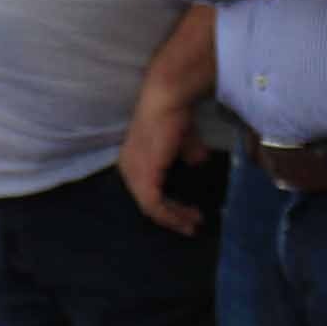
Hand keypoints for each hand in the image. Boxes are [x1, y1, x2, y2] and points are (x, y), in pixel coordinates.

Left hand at [117, 89, 208, 236]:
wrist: (167, 100)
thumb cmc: (175, 114)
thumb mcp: (182, 140)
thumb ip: (187, 152)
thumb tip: (198, 161)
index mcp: (133, 160)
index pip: (147, 191)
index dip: (167, 205)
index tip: (187, 213)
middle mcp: (128, 169)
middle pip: (148, 204)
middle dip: (172, 217)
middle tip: (192, 225)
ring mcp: (133, 174)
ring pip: (151, 208)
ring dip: (174, 219)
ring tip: (193, 224)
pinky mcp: (142, 177)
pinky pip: (154, 206)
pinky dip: (171, 215)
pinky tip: (187, 218)